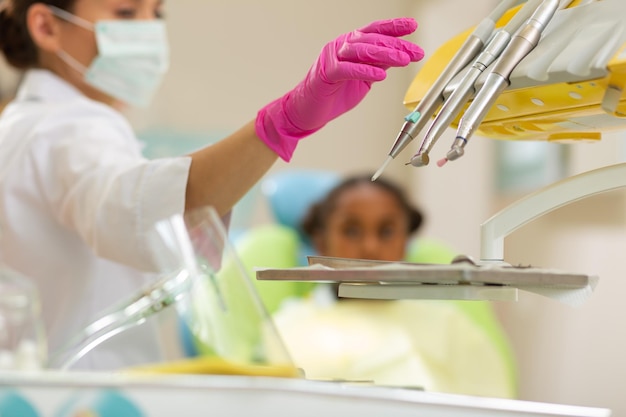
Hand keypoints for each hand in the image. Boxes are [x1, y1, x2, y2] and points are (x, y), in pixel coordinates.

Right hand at [256, 17, 424, 160]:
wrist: (308, 111)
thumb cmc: (334, 94)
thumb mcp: (364, 78)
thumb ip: (378, 65)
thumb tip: (400, 55)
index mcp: (351, 45)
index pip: (375, 30)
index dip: (394, 27)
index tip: (413, 26)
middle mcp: (341, 46)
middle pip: (372, 40)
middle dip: (398, 45)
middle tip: (416, 52)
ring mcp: (332, 58)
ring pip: (361, 51)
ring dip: (385, 55)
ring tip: (404, 60)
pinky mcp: (325, 74)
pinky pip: (347, 69)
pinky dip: (364, 70)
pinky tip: (380, 74)